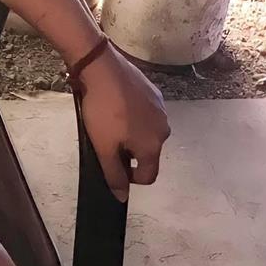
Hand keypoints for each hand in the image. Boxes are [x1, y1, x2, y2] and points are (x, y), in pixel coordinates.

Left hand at [76, 44, 171, 202]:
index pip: (148, 175)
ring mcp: (161, 108)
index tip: (114, 165)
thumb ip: (114, 174)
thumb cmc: (102, 110)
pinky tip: (117, 102)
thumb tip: (122, 197)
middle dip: (130, 151)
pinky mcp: (154, 91)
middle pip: (148, 151)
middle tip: (108, 138)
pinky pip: (145, 111)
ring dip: (133, 130)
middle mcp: (164, 129)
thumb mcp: (103, 147)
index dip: (130, 177)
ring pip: (147, 130)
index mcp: (153, 146)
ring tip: (111, 119)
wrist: (101, 67)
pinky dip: (134, 113)